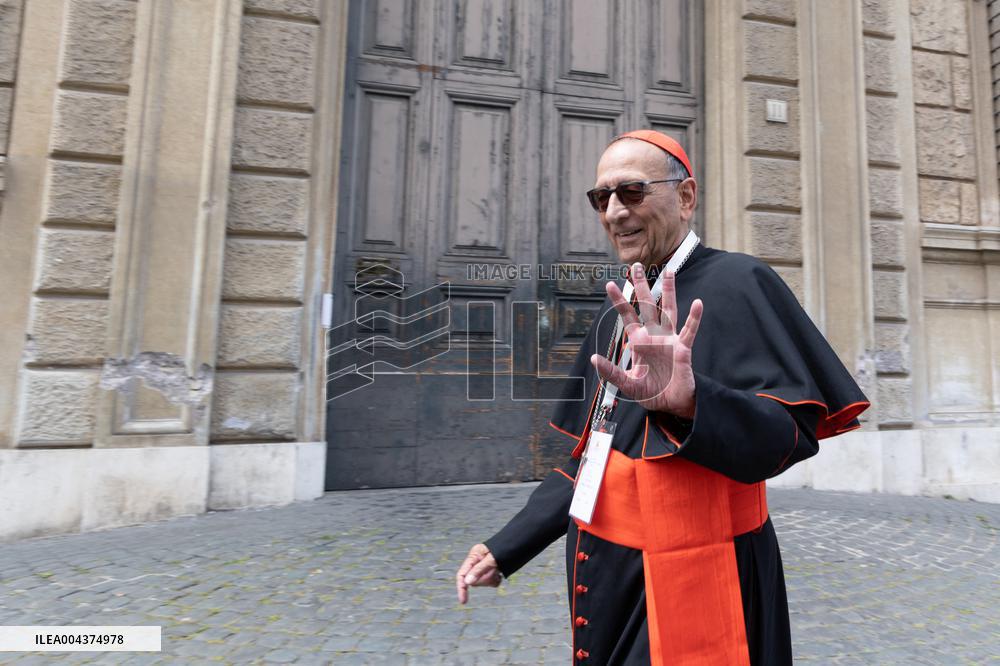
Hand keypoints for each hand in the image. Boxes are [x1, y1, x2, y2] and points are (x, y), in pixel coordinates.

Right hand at [456, 543, 500, 603]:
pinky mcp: (491, 571)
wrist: (517, 545)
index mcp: (474, 555)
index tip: (463, 601)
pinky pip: (491, 583)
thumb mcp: (492, 559)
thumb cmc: (505, 549)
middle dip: (484, 579)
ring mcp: (484, 567)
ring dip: (491, 580)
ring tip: (498, 571)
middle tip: (495, 571)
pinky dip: (496, 581)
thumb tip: (467, 582)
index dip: (461, 588)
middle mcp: (477, 562)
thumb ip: (479, 570)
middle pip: (474, 580)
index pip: (462, 574)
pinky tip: (500, 575)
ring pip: (483, 582)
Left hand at [590, 263, 702, 418]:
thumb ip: (611, 372)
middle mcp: (654, 335)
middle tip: (636, 265)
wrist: (671, 404)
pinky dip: (694, 318)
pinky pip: (689, 331)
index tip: (610, 284)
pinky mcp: (683, 348)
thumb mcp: (627, 383)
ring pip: (669, 309)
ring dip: (669, 291)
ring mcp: (670, 339)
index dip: (619, 300)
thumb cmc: (651, 391)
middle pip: (648, 305)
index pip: (628, 315)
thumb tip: (594, 360)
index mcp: (640, 341)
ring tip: (670, 271)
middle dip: (641, 286)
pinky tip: (698, 303)